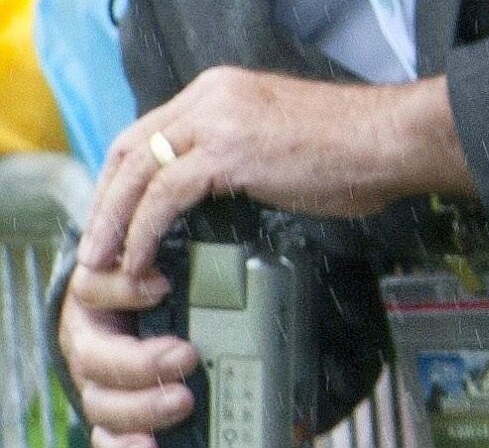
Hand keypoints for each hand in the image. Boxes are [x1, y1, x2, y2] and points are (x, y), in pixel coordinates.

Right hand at [60, 263, 195, 447]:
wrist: (149, 308)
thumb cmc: (160, 279)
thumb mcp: (165, 255)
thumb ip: (178, 247)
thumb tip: (220, 239)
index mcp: (96, 295)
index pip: (92, 287)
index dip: (122, 289)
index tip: (162, 285)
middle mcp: (90, 339)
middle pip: (94, 356)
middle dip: (140, 361)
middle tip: (185, 355)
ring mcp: (98, 379)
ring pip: (101, 400)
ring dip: (141, 406)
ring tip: (183, 401)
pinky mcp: (111, 410)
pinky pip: (106, 435)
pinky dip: (126, 444)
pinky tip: (148, 445)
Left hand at [80, 69, 432, 280]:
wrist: (390, 138)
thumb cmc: (352, 146)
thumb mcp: (275, 136)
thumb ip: (234, 151)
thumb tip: (206, 193)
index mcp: (222, 88)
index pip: (146, 130)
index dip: (119, 178)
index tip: (112, 216)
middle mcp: (212, 95)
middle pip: (129, 148)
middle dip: (104, 202)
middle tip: (96, 245)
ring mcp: (217, 119)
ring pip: (136, 173)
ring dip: (114, 223)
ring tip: (106, 263)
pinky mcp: (226, 151)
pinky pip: (162, 197)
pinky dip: (143, 232)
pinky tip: (143, 258)